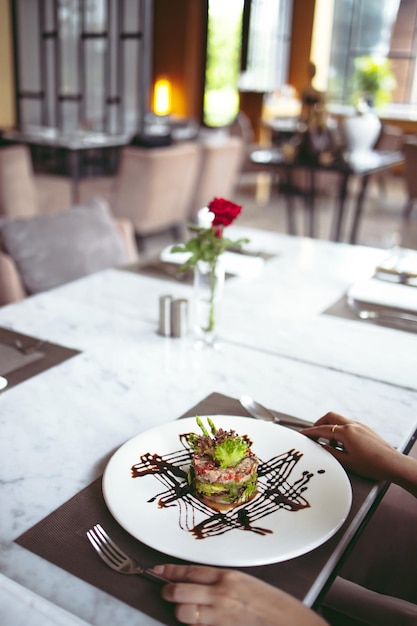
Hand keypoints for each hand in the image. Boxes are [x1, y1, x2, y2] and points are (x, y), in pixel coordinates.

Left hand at [154, 564, 326, 625]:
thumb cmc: (278, 608)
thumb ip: (225, 585)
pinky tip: (199, 624)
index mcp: (229, 578)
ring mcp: (220, 616)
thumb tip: (202, 585)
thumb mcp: (250, 586)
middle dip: (169, 592)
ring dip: (180, 613)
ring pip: (182, 612)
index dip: (170, 571)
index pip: (190, 571)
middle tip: (167, 592)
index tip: (159, 570)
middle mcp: (221, 595)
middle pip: (179, 591)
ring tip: (185, 612)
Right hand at [301, 412, 415, 490]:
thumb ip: (330, 452)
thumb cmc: (373, 465)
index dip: (310, 432)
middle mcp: (353, 425)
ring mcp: (360, 426)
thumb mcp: (347, 461)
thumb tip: (321, 446)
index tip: (303, 434)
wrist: (393, 464)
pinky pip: (348, 425)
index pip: (322, 429)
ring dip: (331, 428)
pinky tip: (343, 445)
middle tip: (314, 434)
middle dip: (319, 424)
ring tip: (331, 445)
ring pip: (339, 420)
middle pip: (330, 417)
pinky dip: (341, 431)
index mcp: (346, 432)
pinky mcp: (366, 429)